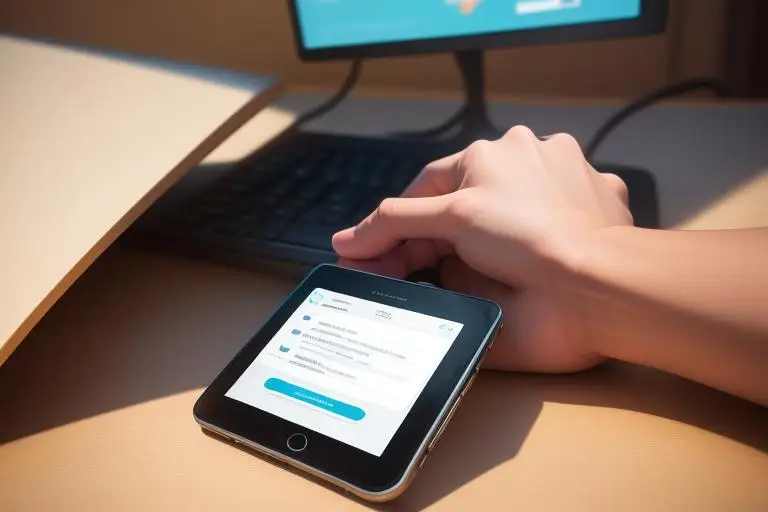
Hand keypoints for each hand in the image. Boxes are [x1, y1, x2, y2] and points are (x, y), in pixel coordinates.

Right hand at [332, 126, 632, 372]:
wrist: (601, 282)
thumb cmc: (527, 240)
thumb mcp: (454, 220)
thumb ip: (395, 223)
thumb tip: (345, 241)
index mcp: (491, 152)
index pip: (429, 187)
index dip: (401, 225)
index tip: (382, 258)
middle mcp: (529, 156)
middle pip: (464, 199)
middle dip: (435, 236)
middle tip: (411, 274)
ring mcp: (567, 179)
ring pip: (506, 207)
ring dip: (481, 236)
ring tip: (467, 273)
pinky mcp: (597, 204)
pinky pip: (555, 218)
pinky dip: (535, 239)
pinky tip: (522, 262)